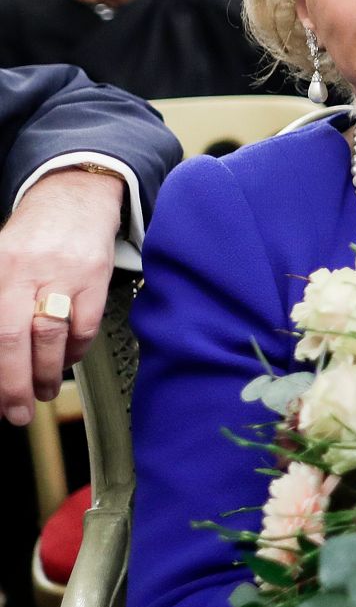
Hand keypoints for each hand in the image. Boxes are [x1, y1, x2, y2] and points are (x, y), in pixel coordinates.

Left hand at [0, 167, 124, 425]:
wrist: (76, 195)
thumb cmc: (33, 234)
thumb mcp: (0, 261)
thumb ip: (1, 302)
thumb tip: (0, 356)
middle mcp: (26, 270)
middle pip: (15, 338)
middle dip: (15, 383)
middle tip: (16, 411)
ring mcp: (64, 274)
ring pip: (52, 336)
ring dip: (48, 374)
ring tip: (42, 394)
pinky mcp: (95, 278)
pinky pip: (85, 326)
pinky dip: (75, 351)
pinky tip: (67, 360)